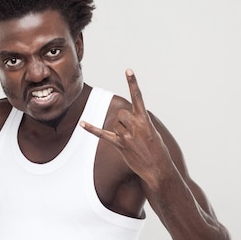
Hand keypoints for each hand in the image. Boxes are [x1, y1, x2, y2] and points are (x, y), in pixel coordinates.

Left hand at [80, 69, 172, 186]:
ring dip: (119, 130)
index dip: (133, 83)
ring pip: (115, 123)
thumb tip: (124, 120)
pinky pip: (102, 134)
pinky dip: (92, 129)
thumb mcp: (152, 132)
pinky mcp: (120, 145)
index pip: (138, 97)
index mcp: (145, 120)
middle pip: (121, 113)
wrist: (158, 168)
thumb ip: (139, 122)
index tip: (128, 70)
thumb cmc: (157, 151)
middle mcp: (135, 126)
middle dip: (124, 120)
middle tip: (133, 133)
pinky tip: (82, 123)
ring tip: (130, 141)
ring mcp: (127, 136)